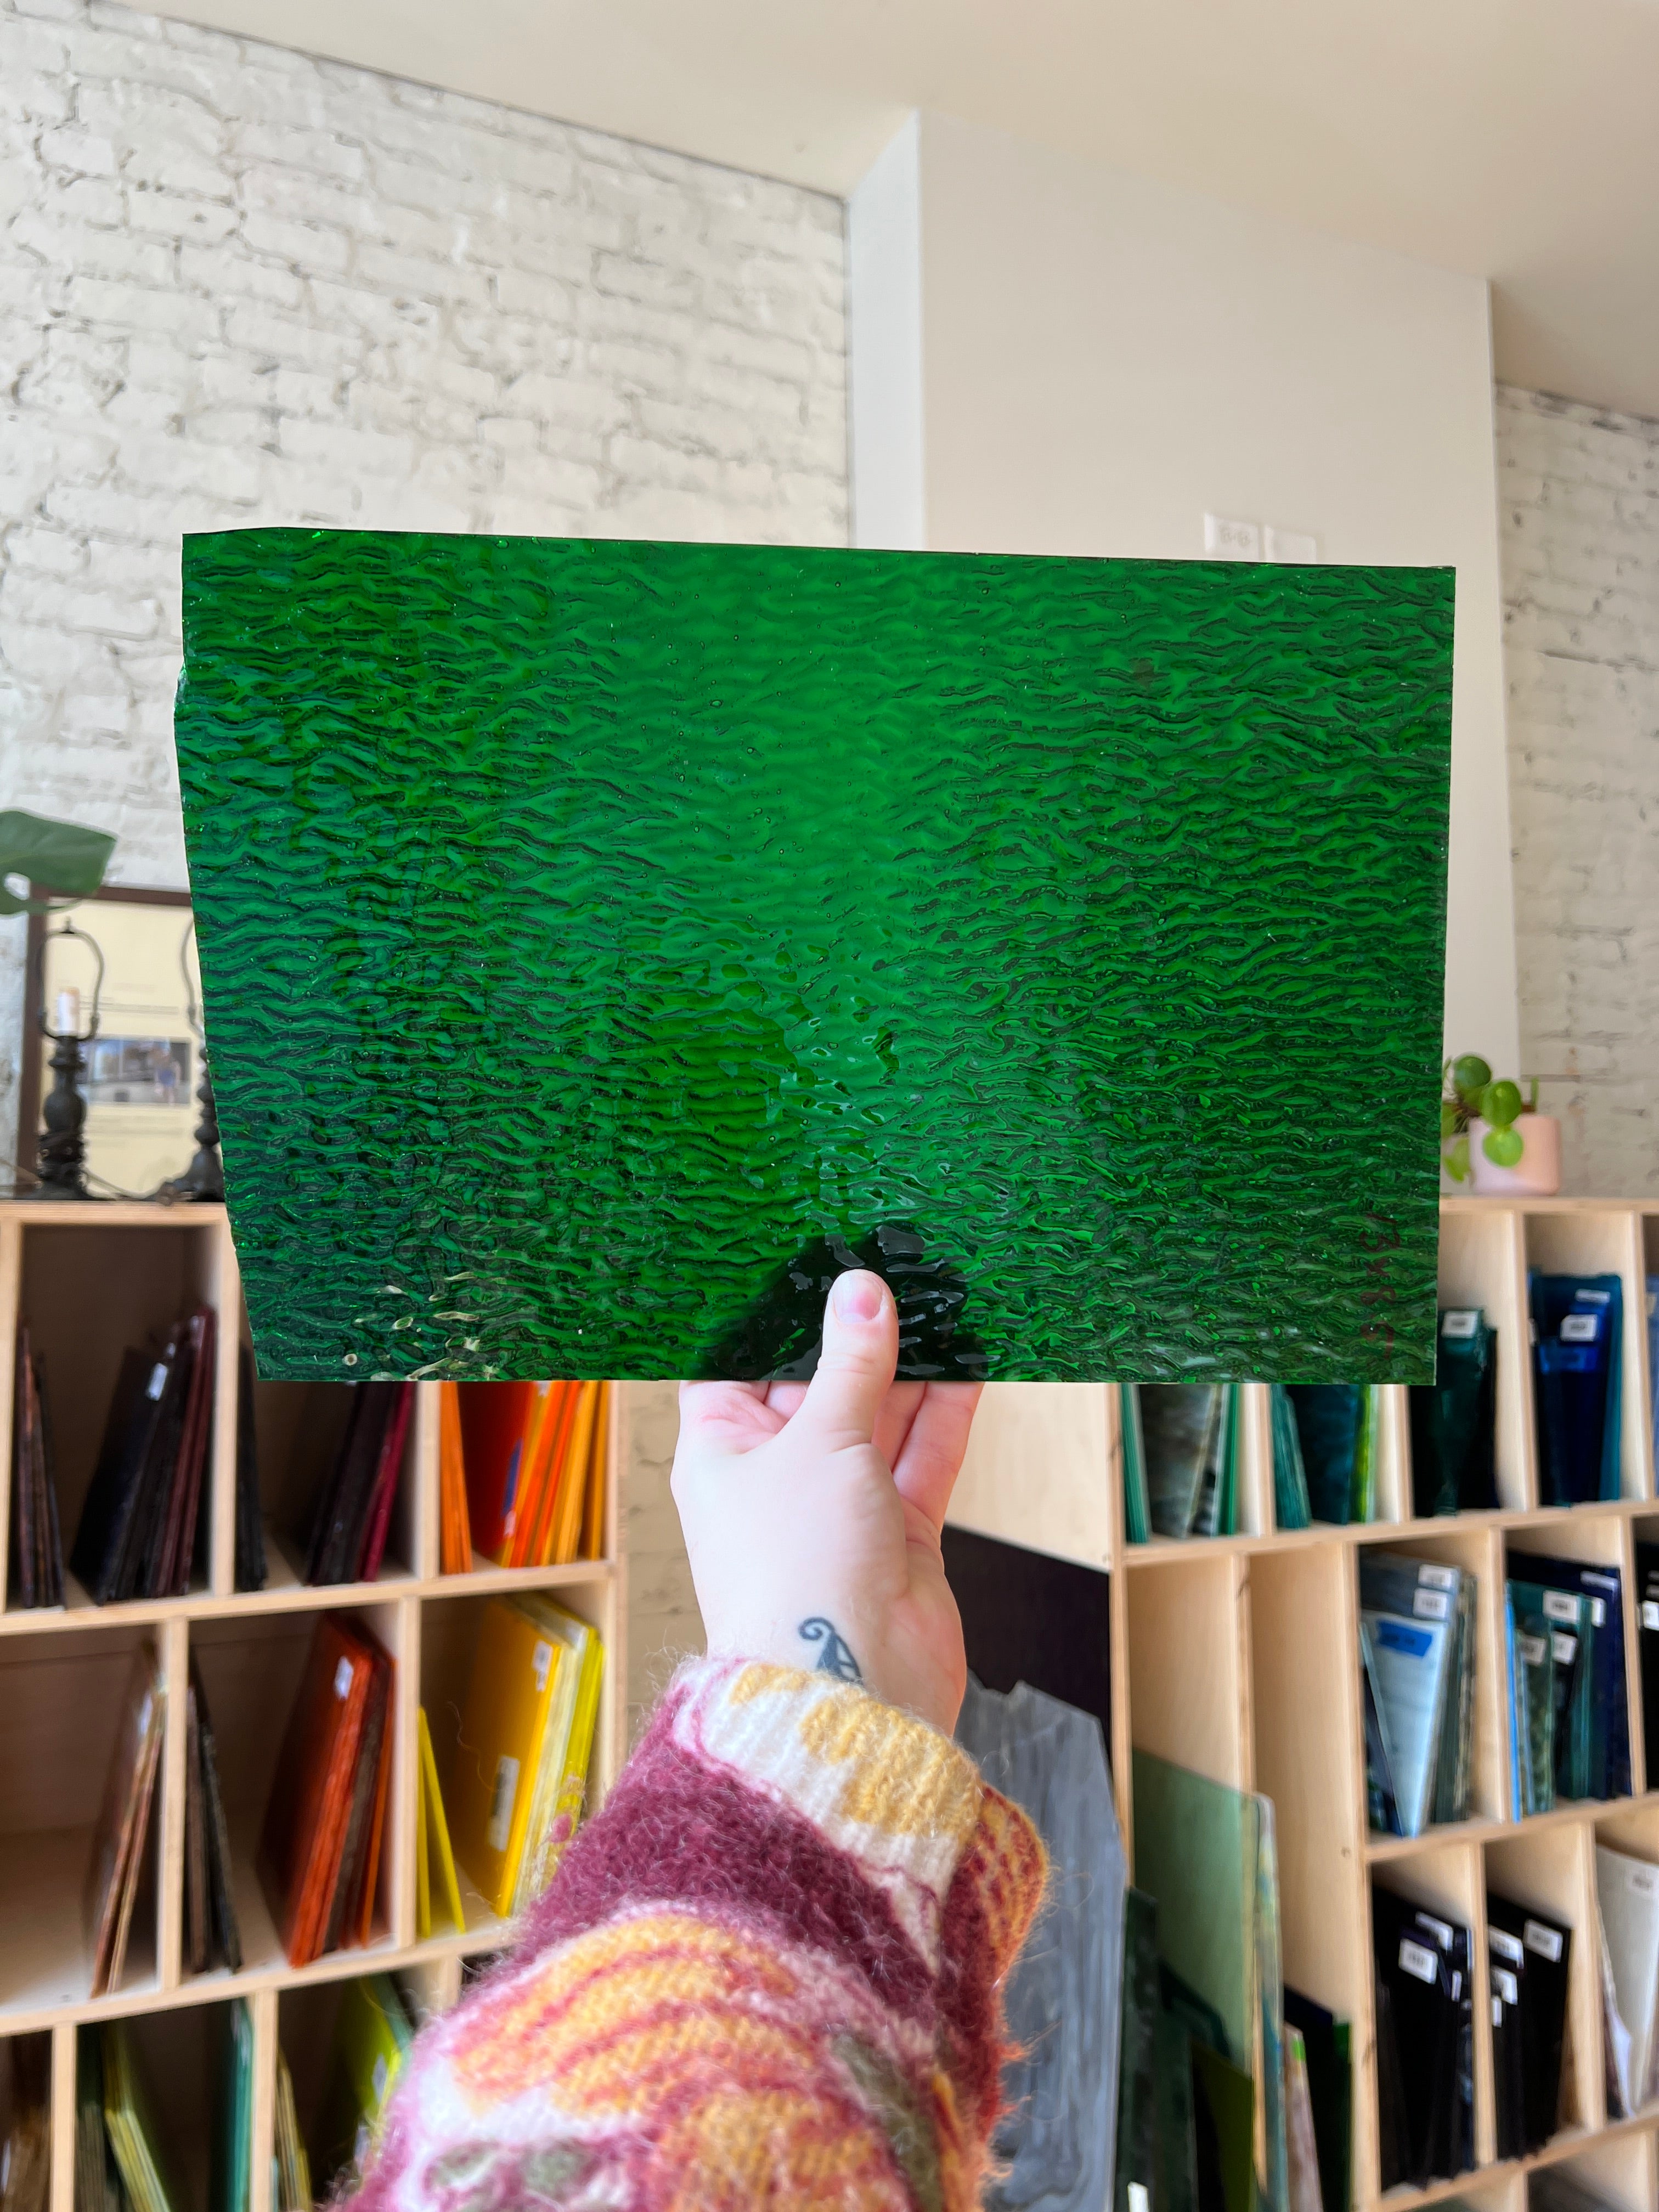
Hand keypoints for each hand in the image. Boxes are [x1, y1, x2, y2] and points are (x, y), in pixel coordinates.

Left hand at [671, 1270, 983, 1733]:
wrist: (849, 1690)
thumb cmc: (796, 1571)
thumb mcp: (820, 1440)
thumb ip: (851, 1365)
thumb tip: (862, 1291)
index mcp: (722, 1450)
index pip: (739, 1365)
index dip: (772, 1317)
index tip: (810, 1261)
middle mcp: (778, 1473)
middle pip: (818, 1383)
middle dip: (858, 1332)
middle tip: (897, 1264)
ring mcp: (840, 1502)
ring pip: (880, 1414)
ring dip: (911, 1365)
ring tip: (944, 1296)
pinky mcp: (898, 1530)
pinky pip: (923, 1454)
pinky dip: (947, 1410)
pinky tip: (971, 1358)